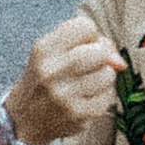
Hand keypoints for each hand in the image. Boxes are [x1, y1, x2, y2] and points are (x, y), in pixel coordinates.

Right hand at [2, 17, 126, 144]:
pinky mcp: (78, 114)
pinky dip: (103, 96)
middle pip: (100, 52)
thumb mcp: (54, 53)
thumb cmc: (47, 78)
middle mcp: (51, 71)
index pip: (85, 26)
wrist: (24, 118)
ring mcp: (64, 95)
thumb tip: (120, 62)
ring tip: (87, 82)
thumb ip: (89, 44)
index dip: (91, 35)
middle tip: (90, 65)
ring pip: (108, 74)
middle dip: (102, 56)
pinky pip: (108, 97)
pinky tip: (86, 98)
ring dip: (104, 77)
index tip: (82, 45)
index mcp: (43, 49)